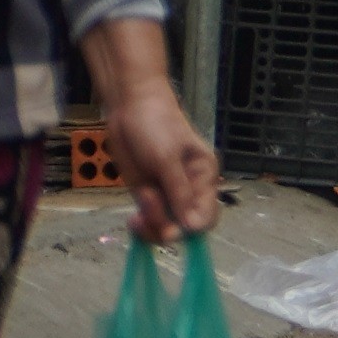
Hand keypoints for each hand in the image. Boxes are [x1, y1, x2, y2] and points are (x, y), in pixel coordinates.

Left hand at [83, 24, 212, 240]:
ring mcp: (167, 193)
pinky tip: (132, 219)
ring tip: (135, 216)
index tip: (170, 228)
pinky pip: (149, 219)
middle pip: (186, 226)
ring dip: (150, 227)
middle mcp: (189, 189)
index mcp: (204, 177)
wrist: (130, 108)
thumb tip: (193, 227)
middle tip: (144, 220)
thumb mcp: (167, 160)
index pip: (207, 216)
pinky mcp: (147, 194)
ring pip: (166, 226)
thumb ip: (179, 193)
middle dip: (166, 228)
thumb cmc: (156, 126)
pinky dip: (141, 224)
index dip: (191, 228)